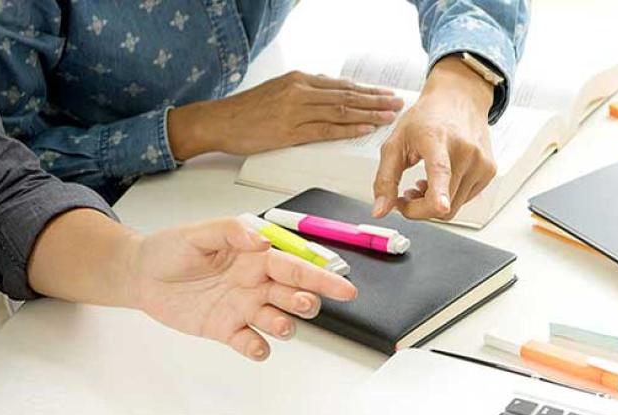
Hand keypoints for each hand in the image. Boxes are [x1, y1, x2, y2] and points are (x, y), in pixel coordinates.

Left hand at [126, 217, 357, 360]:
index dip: (323, 279)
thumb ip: (231, 233)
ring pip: (278, 321)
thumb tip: (260, 240)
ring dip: (285, 325)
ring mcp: (243, 309)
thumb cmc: (169, 249)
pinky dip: (258, 348)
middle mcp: (256, 285)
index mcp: (256, 258)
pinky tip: (257, 347)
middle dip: (307, 303)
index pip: (296, 268)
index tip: (346, 289)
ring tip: (280, 325)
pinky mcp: (226, 331)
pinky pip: (250, 343)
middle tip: (304, 305)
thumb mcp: (198, 232)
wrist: (140, 275)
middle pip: (295, 296)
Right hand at [168, 72, 404, 159]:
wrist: (219, 121)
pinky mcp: (290, 131)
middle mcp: (301, 91)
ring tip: (389, 116)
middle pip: (347, 96)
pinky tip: (365, 129)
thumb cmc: (247, 110)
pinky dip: (348, 129)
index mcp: (299, 80)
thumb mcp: (278, 91)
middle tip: (398, 103)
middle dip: (376, 100)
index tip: (386, 94)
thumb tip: (327, 92)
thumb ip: (304, 91)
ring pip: (341, 111)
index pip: (342, 86)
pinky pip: (326, 130)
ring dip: (369, 113)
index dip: (367, 91)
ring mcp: (296, 111)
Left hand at [372, 56, 496, 219]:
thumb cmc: (428, 117)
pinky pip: (464, 201)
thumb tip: (380, 211)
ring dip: (432, 205)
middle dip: (418, 209)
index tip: (440, 206)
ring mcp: (481, 162)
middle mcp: (465, 151)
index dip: (438, 193)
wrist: (459, 98)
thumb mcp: (396, 142)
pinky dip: (448, 198)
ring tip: (422, 184)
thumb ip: (385, 179)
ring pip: (452, 208)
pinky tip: (441, 181)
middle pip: (441, 205)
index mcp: (437, 139)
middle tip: (407, 194)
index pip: (440, 170)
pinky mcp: (489, 172)